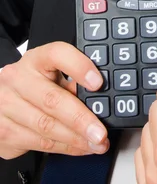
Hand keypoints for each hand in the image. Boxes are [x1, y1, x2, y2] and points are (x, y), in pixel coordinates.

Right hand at [0, 41, 108, 159]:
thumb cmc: (32, 84)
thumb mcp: (50, 75)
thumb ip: (72, 81)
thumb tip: (102, 98)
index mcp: (35, 59)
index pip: (57, 54)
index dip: (79, 67)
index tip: (98, 82)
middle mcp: (18, 79)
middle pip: (52, 100)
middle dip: (81, 119)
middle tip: (100, 131)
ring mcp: (8, 106)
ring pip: (46, 127)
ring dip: (76, 139)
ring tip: (96, 143)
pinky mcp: (5, 131)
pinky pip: (40, 144)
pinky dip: (65, 148)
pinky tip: (80, 147)